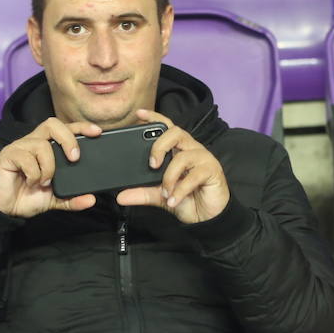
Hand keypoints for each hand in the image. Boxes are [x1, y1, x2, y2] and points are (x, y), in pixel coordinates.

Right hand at [0, 118, 101, 217]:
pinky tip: (32, 183)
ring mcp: (20, 147)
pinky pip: (26, 158)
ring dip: (49, 166)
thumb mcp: (56, 199)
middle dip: (68, 138)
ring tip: (45, 182)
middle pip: (53, 124)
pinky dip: (34, 174)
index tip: (97, 132)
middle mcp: (33, 142)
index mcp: (47, 147)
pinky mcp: (8, 155)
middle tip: (75, 157)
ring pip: (42, 145)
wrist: (5, 209)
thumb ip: (73, 199)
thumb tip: (91, 200)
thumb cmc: (28, 197)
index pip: (65, 128)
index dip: (80, 127)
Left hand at [114, 109, 229, 223]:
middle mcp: (191, 149)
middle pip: (175, 133)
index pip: (167, 128)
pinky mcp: (212, 171)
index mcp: (178, 150)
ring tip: (165, 193)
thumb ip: (142, 193)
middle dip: (160, 146)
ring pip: (183, 156)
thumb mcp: (160, 196)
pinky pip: (194, 175)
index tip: (139, 114)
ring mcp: (203, 159)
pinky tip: (174, 200)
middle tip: (152, 164)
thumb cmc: (187, 200)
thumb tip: (121, 196)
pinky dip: (180, 190)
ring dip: (169, 176)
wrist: (206, 217)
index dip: (154, 118)